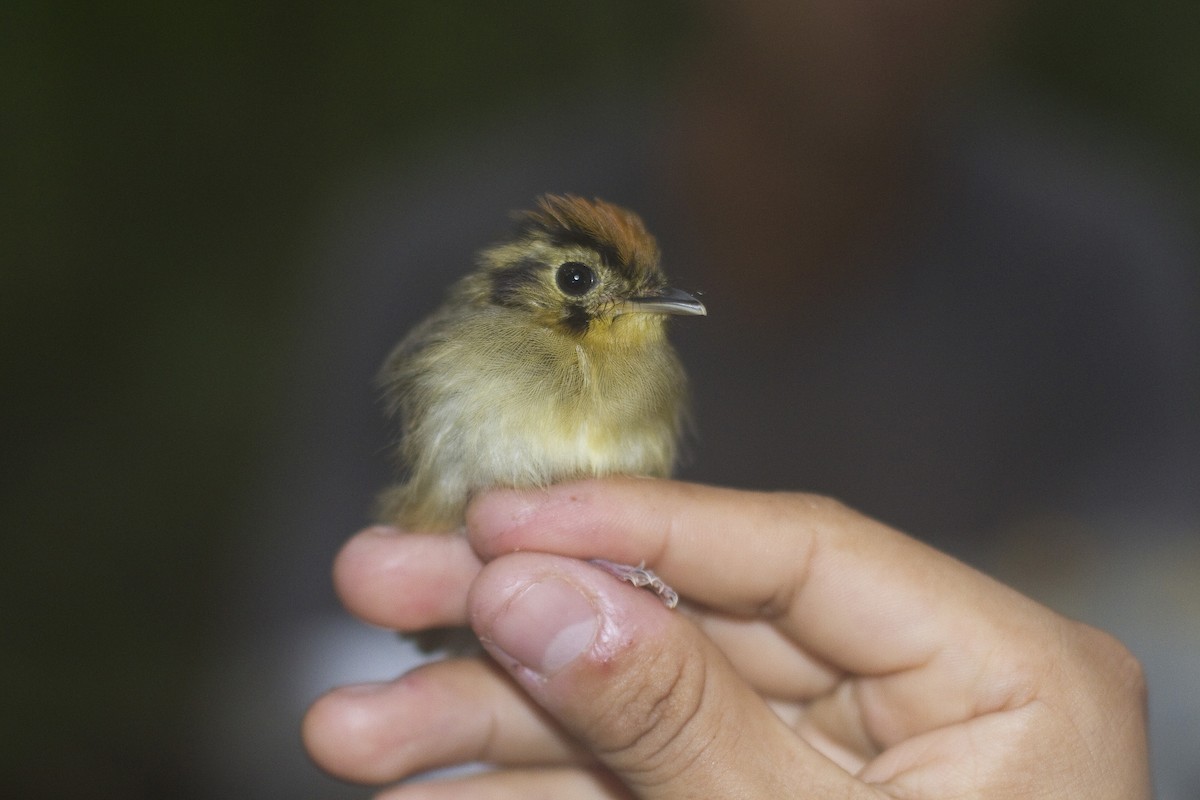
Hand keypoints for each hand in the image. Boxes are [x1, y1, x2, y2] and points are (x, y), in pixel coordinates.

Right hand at [303, 479, 1150, 797]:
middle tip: (373, 580)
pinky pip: (636, 789)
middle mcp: (909, 701)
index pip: (793, 548)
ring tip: (349, 735)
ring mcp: (826, 767)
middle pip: (687, 623)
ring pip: (638, 711)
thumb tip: (532, 590)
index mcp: (992, 673)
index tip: (490, 519)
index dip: (630, 524)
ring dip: (492, 727)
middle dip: (521, 622)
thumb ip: (674, 718)